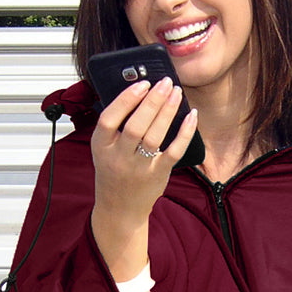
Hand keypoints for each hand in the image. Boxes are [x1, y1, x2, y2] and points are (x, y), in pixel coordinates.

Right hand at [90, 77, 198, 279]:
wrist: (119, 208)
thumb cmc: (113, 172)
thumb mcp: (103, 149)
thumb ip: (114, 125)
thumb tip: (137, 92)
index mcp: (101, 146)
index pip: (109, 119)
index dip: (125, 100)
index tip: (141, 84)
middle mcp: (118, 157)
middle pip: (136, 125)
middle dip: (153, 101)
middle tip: (165, 82)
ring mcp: (139, 168)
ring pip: (155, 136)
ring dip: (168, 111)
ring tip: (176, 92)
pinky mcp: (158, 174)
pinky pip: (174, 151)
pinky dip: (184, 132)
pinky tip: (191, 116)